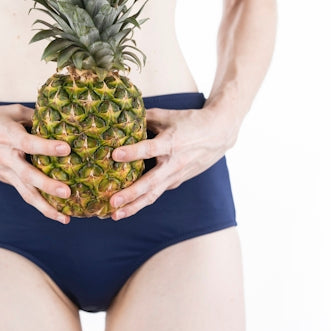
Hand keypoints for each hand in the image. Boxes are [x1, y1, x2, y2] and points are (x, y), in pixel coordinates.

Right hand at [0, 102, 73, 223]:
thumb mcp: (10, 111)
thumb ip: (33, 116)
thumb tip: (56, 121)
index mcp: (9, 136)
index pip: (29, 143)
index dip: (47, 147)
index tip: (66, 149)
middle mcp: (7, 157)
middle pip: (28, 176)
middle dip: (48, 186)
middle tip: (67, 193)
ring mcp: (4, 171)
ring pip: (25, 193)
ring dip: (45, 207)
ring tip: (64, 219)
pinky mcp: (3, 178)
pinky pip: (23, 191)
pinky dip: (38, 202)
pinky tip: (55, 210)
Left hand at [108, 106, 240, 219]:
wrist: (218, 134)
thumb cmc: (190, 122)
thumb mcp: (167, 115)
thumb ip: (144, 118)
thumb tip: (120, 119)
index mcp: (170, 143)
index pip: (149, 149)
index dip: (132, 152)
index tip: (115, 155)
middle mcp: (173, 163)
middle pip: (150, 183)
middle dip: (130, 194)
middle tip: (112, 202)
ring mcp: (175, 176)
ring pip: (153, 195)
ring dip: (134, 207)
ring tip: (115, 215)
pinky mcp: (176, 182)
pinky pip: (156, 192)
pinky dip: (141, 200)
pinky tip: (126, 207)